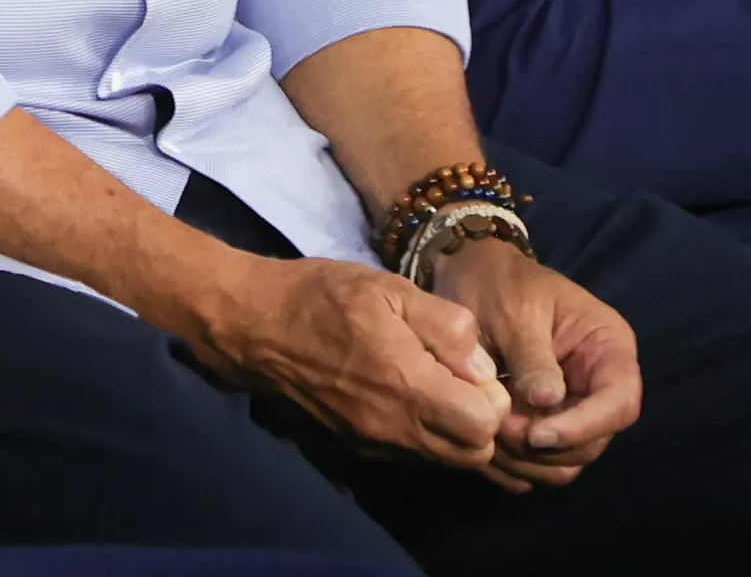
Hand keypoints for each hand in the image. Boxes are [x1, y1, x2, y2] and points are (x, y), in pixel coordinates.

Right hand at [197, 252, 513, 472]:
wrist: (255, 326)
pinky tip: (409, 397)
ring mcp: (373, 442)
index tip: (474, 367)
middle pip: (471, 453)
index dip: (495, 398)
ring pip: (443, 461)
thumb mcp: (390, 289)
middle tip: (463, 380)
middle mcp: (393, 426)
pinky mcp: (357, 447)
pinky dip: (425, 435)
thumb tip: (484, 367)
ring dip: (455, 432)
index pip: (484, 426)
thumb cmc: (323, 296)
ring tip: (440, 388)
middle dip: (481, 421)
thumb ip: (446, 327)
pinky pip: (412, 455)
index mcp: (406, 384)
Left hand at [428, 238, 641, 493]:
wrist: (471, 281)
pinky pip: (541, 463)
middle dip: (547, 445)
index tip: (537, 435)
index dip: (584, 426)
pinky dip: (515, 464)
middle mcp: (599, 384)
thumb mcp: (514, 313)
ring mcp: (573, 409)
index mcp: (607, 347)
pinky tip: (485, 444)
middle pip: (594, 441)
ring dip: (528, 460)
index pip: (619, 401)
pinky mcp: (546, 426)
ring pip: (567, 461)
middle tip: (497, 429)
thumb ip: (532, 357)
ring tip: (487, 431)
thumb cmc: (499, 285)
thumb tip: (548, 401)